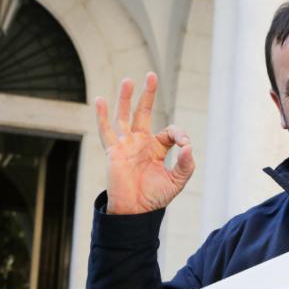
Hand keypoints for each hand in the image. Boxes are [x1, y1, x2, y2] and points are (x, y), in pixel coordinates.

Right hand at [95, 72, 195, 213]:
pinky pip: (106, 131)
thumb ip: (186, 164)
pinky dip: (102, 116)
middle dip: (148, 95)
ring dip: (126, 99)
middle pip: (144, 113)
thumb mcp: (177, 181)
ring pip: (124, 116)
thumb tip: (189, 147)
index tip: (185, 144)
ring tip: (128, 81)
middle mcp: (140, 143)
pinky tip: (100, 101)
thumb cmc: (154, 198)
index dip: (180, 135)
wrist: (135, 212)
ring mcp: (125, 145)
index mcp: (157, 148)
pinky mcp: (114, 152)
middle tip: (151, 76)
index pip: (170, 132)